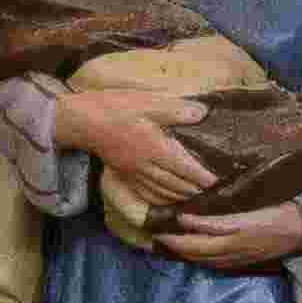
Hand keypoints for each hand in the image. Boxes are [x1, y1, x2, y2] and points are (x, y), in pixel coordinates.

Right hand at [57, 84, 213, 210]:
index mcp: (156, 148)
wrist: (83, 121)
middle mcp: (147, 166)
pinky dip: (161, 199)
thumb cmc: (116, 108)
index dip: (203, 177)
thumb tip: (202, 112)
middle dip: (196, 190)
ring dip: (181, 197)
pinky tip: (169, 200)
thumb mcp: (147, 102)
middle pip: (177, 184)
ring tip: (196, 198)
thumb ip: (175, 110)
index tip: (218, 181)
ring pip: (163, 192)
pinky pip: (146, 193)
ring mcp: (134, 173)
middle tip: (213, 193)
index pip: (186, 168)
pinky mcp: (125, 174)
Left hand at [161, 203, 301, 274]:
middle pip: (198, 252)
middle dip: (177, 246)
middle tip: (160, 238)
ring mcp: (239, 258)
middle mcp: (232, 251)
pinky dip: (202, 260)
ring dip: (187, 255)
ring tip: (172, 246)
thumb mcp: (248, 212)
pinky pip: (217, 264)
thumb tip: (187, 218)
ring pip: (206, 260)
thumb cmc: (279, 214)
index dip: (178, 235)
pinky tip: (199, 256)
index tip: (163, 226)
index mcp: (231, 237)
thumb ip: (217, 219)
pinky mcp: (246, 261)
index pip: (196, 239)